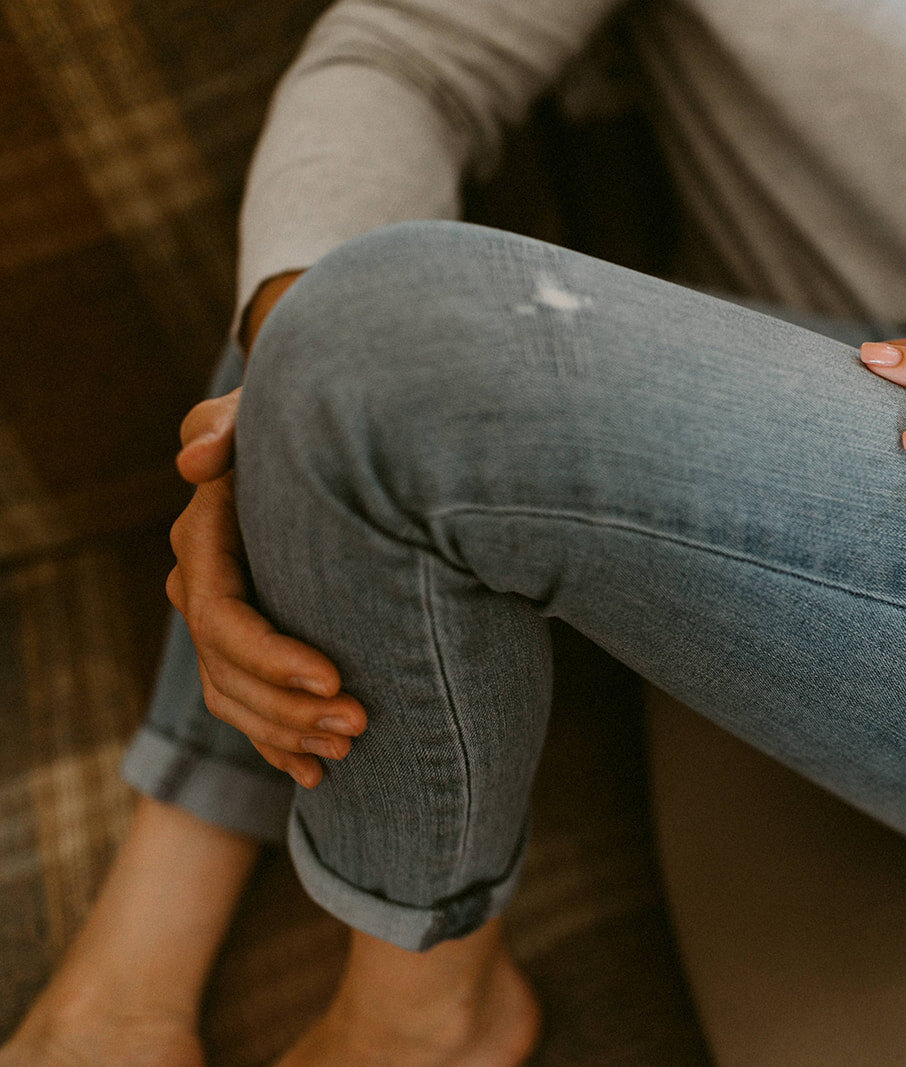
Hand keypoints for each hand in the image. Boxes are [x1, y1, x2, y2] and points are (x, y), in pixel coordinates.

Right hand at [166, 271, 362, 788]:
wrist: (326, 431)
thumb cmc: (305, 412)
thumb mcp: (265, 407)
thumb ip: (229, 424)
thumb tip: (198, 460)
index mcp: (206, 539)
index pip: (222, 616)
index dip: (271, 657)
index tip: (335, 679)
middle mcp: (204, 584)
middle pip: (230, 672)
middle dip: (290, 710)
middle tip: (361, 725)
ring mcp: (225, 619)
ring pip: (237, 699)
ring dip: (288, 734)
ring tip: (352, 749)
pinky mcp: (253, 642)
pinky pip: (251, 708)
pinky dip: (281, 745)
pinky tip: (318, 776)